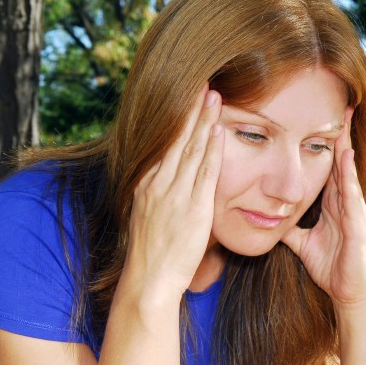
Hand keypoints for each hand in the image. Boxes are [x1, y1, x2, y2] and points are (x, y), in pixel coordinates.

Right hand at [125, 84, 223, 297]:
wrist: (149, 281)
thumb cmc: (154, 254)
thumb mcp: (150, 217)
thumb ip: (163, 196)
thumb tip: (174, 182)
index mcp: (147, 185)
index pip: (165, 144)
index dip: (178, 119)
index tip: (188, 97)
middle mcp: (158, 184)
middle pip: (177, 139)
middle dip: (191, 110)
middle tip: (203, 83)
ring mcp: (174, 196)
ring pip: (191, 150)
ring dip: (203, 120)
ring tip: (214, 96)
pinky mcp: (192, 210)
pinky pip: (204, 173)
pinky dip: (211, 150)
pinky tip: (218, 131)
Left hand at [281, 108, 365, 306]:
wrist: (347, 293)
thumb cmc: (330, 268)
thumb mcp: (302, 243)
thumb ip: (288, 228)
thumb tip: (268, 218)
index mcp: (334, 205)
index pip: (329, 168)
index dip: (325, 144)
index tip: (322, 120)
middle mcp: (347, 203)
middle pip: (342, 162)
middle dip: (342, 135)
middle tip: (341, 106)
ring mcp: (355, 211)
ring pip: (349, 172)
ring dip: (346, 147)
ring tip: (344, 122)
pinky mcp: (359, 224)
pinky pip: (352, 194)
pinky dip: (349, 174)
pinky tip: (345, 157)